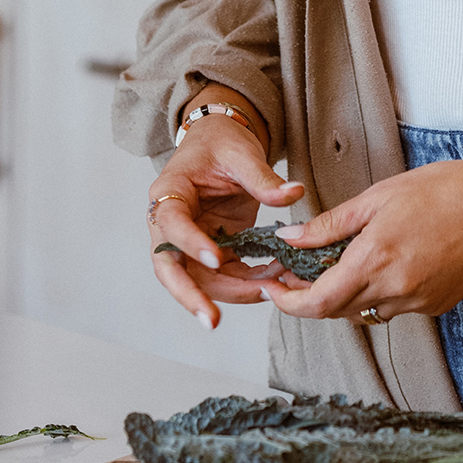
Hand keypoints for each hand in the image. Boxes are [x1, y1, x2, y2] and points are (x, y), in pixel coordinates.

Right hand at [148, 92, 303, 330]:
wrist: (220, 142)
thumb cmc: (221, 144)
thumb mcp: (241, 153)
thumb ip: (263, 177)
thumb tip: (293, 193)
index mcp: (169, 192)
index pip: (172, 223)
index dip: (190, 243)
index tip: (217, 258)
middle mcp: (170, 222)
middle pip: (170, 267)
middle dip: (190, 296)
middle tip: (213, 320)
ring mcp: (188, 241)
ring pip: (197, 280)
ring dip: (228, 294)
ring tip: (266, 294)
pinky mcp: (209, 251)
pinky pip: (223, 275)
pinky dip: (245, 284)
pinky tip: (270, 284)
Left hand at [258, 151, 462, 325]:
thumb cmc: (445, 189)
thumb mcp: (379, 197)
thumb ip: (331, 224)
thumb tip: (291, 238)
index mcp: (376, 260)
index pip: (318, 302)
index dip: (288, 302)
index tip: (273, 289)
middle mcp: (395, 291)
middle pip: (337, 311)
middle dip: (312, 295)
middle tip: (299, 270)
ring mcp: (418, 303)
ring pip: (364, 312)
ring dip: (345, 296)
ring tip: (341, 262)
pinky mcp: (436, 306)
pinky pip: (393, 308)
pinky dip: (377, 293)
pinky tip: (384, 264)